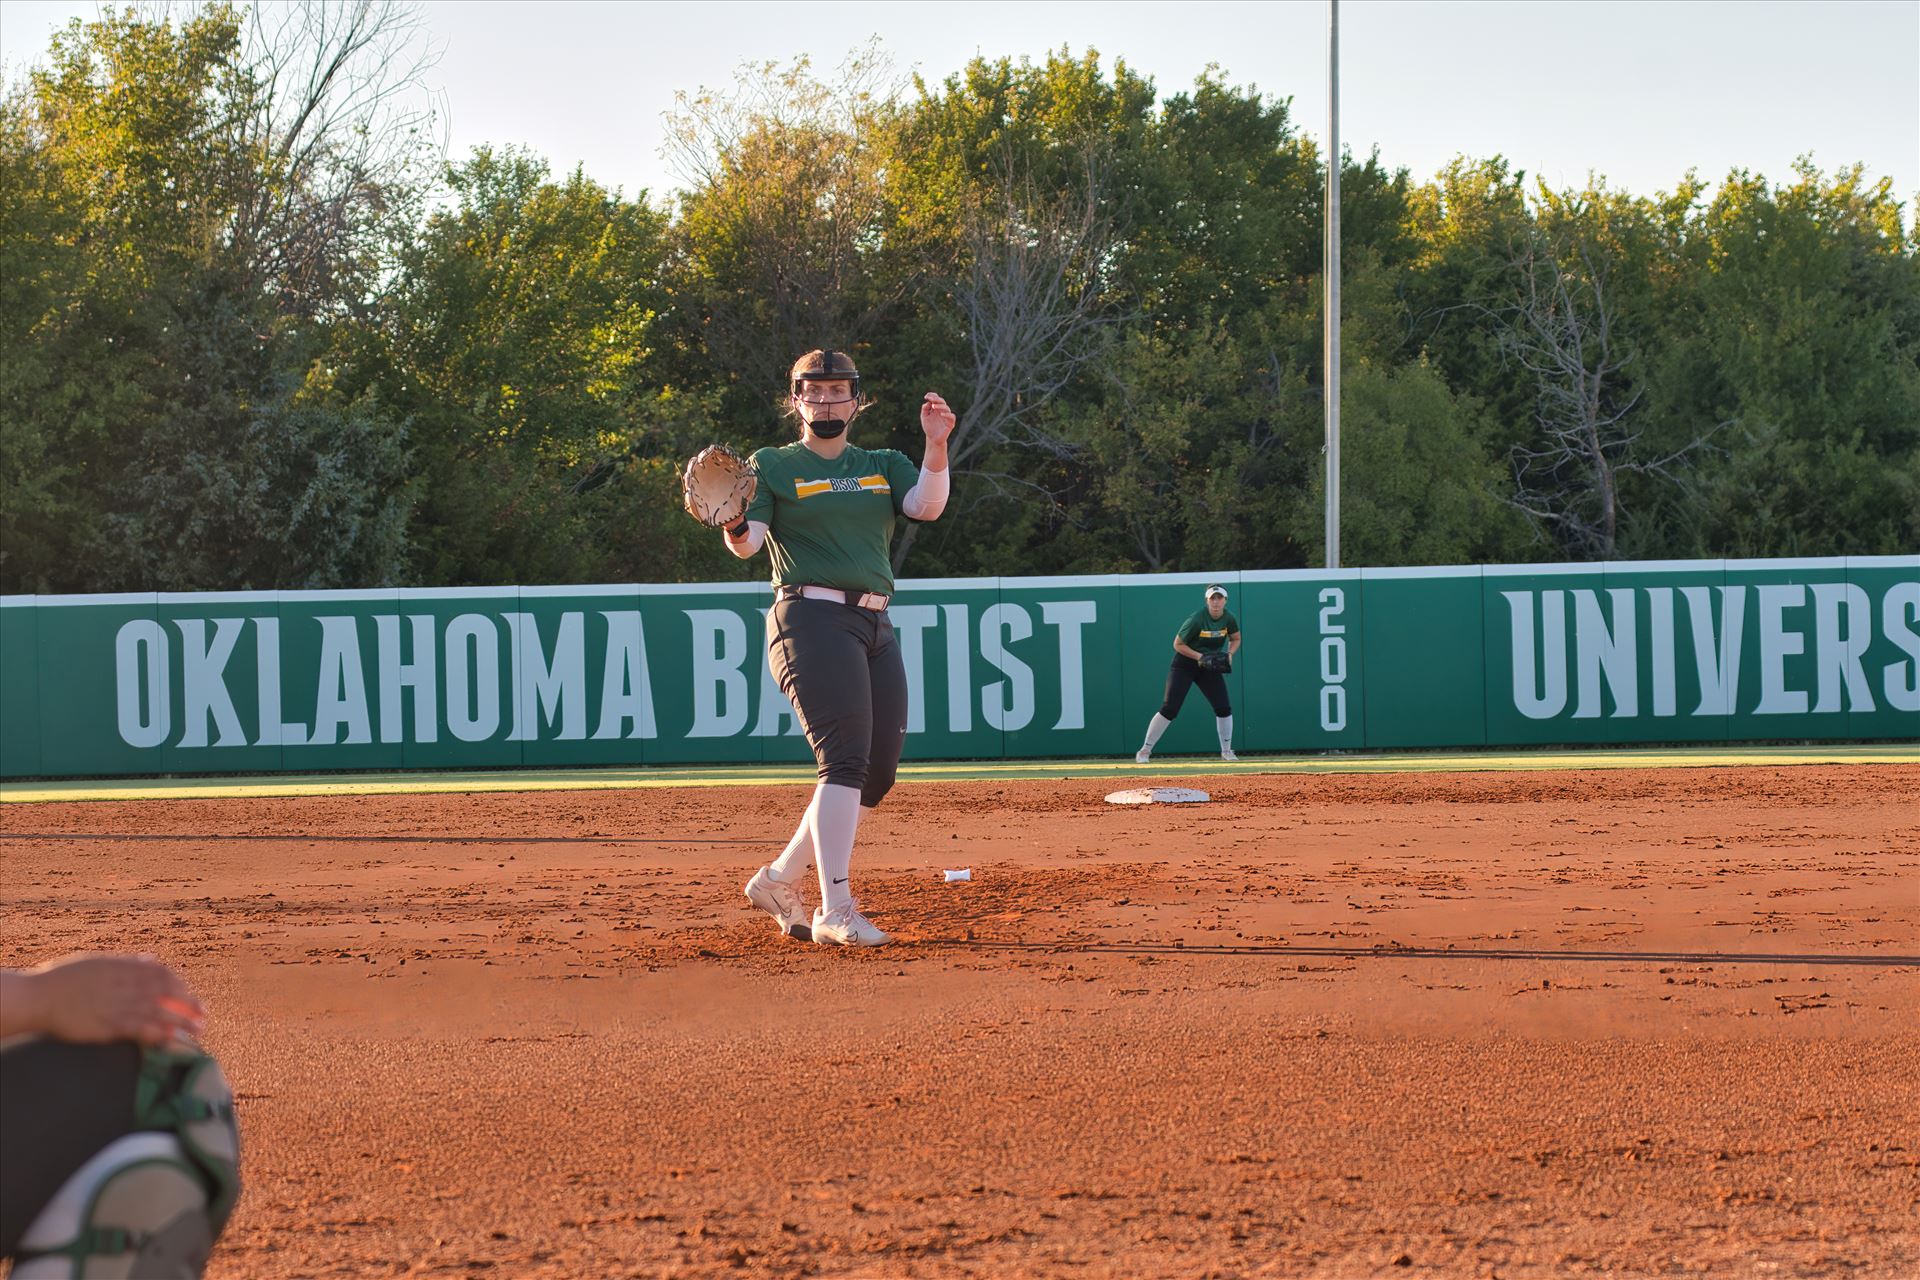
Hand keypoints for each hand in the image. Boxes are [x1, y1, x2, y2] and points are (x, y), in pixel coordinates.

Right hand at [7, 954, 205, 1045]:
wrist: (38, 996)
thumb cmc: (65, 979)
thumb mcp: (98, 963)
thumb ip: (127, 963)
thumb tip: (150, 960)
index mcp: (122, 967)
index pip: (161, 974)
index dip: (179, 985)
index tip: (190, 995)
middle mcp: (124, 984)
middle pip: (165, 993)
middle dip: (188, 1004)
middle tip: (204, 1014)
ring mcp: (116, 1004)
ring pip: (157, 1011)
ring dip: (181, 1021)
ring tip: (198, 1031)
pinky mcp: (106, 1024)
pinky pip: (138, 1028)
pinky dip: (156, 1032)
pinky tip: (170, 1038)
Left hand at [920, 393, 955, 447]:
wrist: (932, 439)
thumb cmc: (928, 427)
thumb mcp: (924, 417)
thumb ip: (924, 409)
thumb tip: (928, 402)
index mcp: (936, 408)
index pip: (936, 399)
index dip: (932, 395)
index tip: (926, 396)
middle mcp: (942, 411)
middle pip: (942, 401)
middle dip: (936, 399)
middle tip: (930, 399)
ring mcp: (947, 416)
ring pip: (946, 408)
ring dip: (940, 406)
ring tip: (933, 407)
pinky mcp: (950, 423)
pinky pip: (951, 417)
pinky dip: (947, 414)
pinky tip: (941, 414)